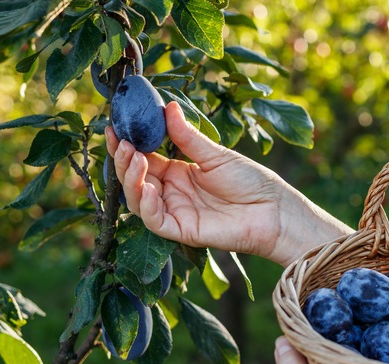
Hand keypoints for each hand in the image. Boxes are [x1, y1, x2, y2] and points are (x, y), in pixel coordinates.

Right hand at [107, 102, 351, 265]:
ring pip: (138, 199)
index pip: (144, 157)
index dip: (127, 144)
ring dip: (131, 179)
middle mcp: (172, 192)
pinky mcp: (181, 230)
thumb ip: (188, 137)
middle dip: (124, 159)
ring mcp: (175, 211)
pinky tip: (146, 187)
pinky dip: (145, 205)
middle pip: (135, 178)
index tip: (114, 127)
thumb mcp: (216, 154)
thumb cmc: (251, 182)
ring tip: (134, 157)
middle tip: (121, 141)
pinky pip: (154, 220)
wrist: (274, 210)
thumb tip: (168, 108)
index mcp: (178, 172)